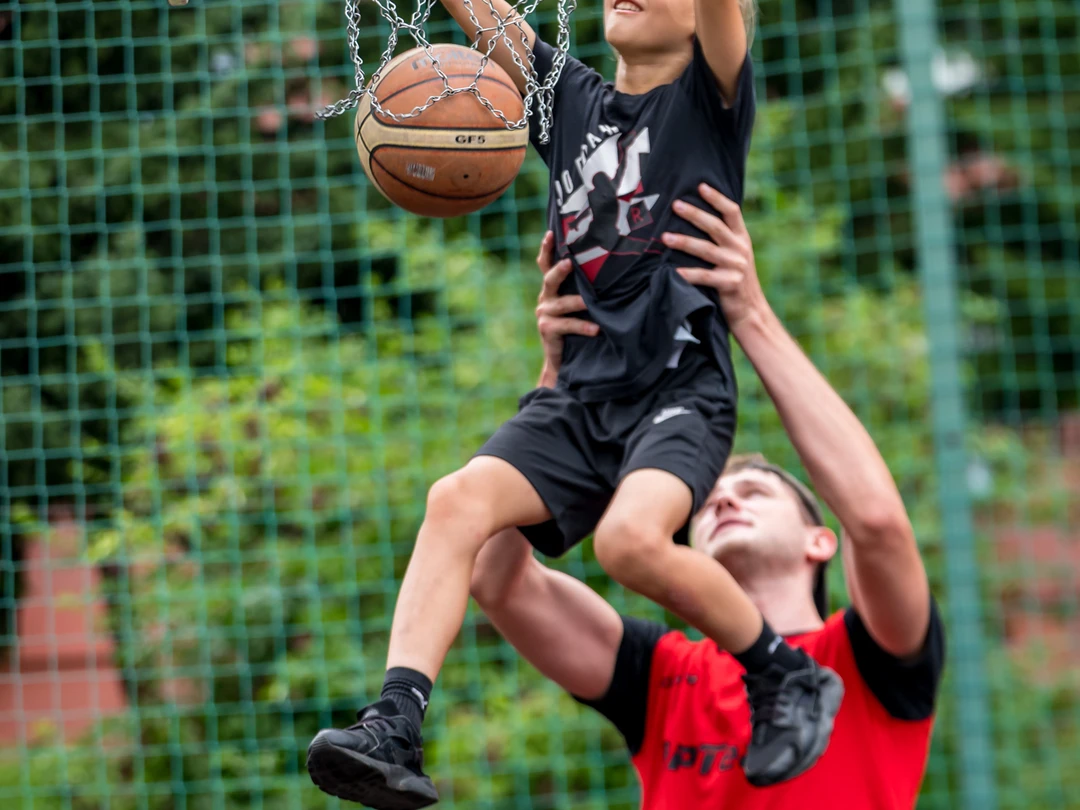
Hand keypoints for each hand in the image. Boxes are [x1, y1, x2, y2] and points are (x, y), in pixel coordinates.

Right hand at [534, 231, 598, 384]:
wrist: (561, 359)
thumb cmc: (575, 326)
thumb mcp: (576, 304)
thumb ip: (582, 288)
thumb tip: (607, 265)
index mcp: (551, 289)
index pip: (545, 264)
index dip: (546, 248)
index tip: (551, 233)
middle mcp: (545, 298)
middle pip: (550, 279)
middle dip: (559, 270)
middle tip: (569, 262)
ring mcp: (544, 314)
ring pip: (562, 304)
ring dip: (577, 301)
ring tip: (589, 301)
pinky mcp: (547, 329)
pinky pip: (567, 325)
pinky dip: (583, 326)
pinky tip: (596, 329)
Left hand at [661, 184, 768, 331]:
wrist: (751, 313)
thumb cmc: (735, 282)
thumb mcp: (736, 256)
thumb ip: (724, 239)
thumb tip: (696, 219)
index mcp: (742, 238)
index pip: (732, 211)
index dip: (717, 197)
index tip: (701, 186)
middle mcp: (740, 249)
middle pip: (715, 226)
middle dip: (694, 214)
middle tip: (675, 204)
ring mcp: (735, 266)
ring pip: (706, 249)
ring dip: (683, 241)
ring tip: (664, 237)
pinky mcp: (729, 284)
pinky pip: (703, 276)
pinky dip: (686, 273)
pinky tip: (670, 271)